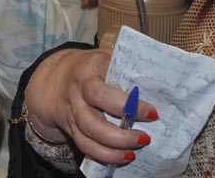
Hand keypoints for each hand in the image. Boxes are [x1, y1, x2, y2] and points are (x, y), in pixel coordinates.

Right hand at [24, 49, 155, 163]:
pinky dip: (105, 155)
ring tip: (139, 144)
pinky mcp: (71, 129)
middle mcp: (78, 90)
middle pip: (95, 107)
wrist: (54, 81)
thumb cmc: (91, 69)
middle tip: (147, 131)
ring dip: (116, 143)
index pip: (106, 82)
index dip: (128, 100)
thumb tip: (160, 83)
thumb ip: (127, 69)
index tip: (152, 111)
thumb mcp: (105, 59)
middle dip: (123, 124)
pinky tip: (124, 155)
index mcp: (90, 68)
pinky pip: (86, 146)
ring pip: (90, 131)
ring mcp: (73, 111)